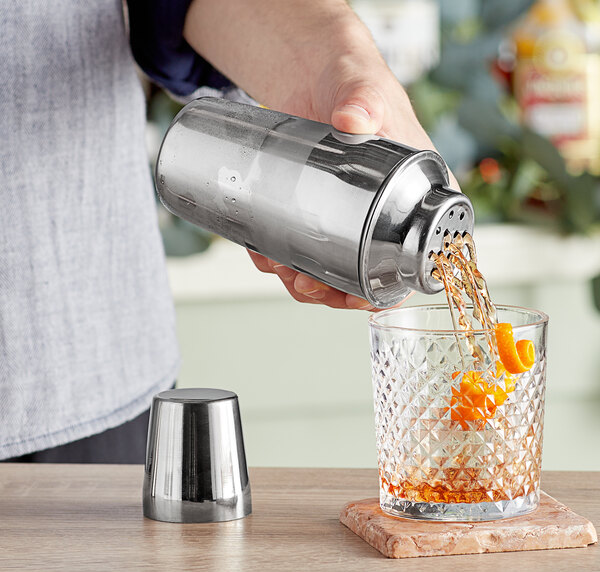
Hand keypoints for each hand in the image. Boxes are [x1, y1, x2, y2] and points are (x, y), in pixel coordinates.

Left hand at [184, 0, 456, 308]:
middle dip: (332, 289)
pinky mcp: (316, 209)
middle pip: (367, 272)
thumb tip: (353, 118)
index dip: (389, 287)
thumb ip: (362, 97)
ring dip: (306, 280)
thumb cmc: (352, 76)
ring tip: (281, 268)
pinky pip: (305, 245)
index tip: (355, 298)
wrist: (312, 71)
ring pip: (333, 266)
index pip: (416, 254)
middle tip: (304, 283)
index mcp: (414, 190)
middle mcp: (384, 209)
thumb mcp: (362, 87)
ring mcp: (348, 213)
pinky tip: (267, 254)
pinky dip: (285, 258)